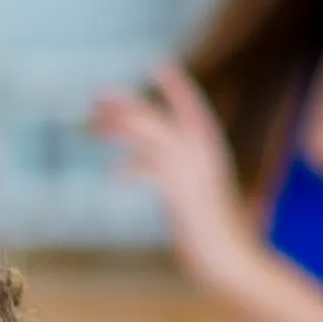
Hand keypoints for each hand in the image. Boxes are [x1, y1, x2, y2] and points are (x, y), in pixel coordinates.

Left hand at [92, 64, 262, 296]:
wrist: (230, 258)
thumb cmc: (212, 232)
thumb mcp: (196, 195)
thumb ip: (175, 175)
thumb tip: (143, 165)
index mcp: (211, 150)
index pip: (193, 107)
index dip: (177, 87)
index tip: (160, 63)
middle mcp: (204, 154)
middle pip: (159, 119)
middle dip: (127, 105)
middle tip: (97, 96)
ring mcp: (192, 173)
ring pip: (151, 138)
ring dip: (119, 130)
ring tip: (92, 127)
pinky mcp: (181, 194)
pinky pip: (149, 172)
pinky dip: (129, 171)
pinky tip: (113, 178)